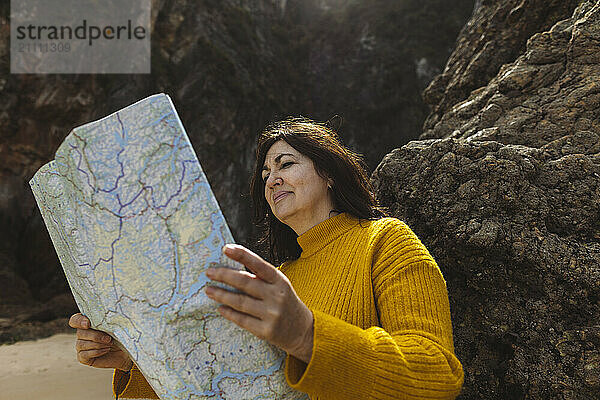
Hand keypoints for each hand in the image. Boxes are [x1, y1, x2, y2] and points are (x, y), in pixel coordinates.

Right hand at [68, 313, 132, 370]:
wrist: (124, 352)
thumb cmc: (120, 336)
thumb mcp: (116, 327)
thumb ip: (110, 321)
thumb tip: (111, 318)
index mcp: (87, 323)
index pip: (75, 320)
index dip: (79, 321)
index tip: (88, 324)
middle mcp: (82, 334)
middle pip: (80, 333)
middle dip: (95, 336)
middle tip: (109, 338)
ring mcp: (81, 346)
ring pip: (82, 344)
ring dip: (97, 344)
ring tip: (110, 344)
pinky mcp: (83, 358)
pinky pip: (84, 354)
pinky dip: (96, 352)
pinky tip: (106, 350)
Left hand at [205, 244, 313, 362]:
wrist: (303, 331)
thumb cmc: (285, 302)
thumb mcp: (279, 285)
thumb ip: (261, 277)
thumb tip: (231, 268)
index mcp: (280, 281)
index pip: (259, 265)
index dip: (242, 255)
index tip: (226, 248)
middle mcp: (276, 296)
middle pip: (245, 283)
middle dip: (224, 276)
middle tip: (209, 272)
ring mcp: (271, 314)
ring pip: (240, 302)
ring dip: (222, 295)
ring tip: (209, 290)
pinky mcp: (266, 331)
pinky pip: (242, 320)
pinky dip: (229, 313)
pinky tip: (220, 307)